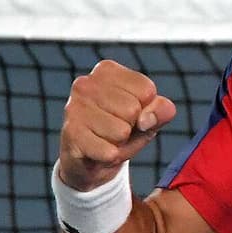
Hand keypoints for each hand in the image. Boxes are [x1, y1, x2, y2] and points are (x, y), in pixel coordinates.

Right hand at [59, 59, 177, 190]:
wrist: (90, 162)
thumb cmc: (122, 131)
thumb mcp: (150, 117)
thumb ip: (161, 110)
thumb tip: (145, 119)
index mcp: (107, 70)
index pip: (147, 90)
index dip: (146, 110)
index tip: (130, 114)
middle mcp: (86, 83)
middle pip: (133, 110)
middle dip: (131, 127)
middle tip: (116, 130)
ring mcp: (74, 108)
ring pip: (121, 132)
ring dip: (119, 143)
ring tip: (106, 140)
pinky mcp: (70, 134)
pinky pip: (108, 151)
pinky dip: (109, 157)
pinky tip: (97, 151)